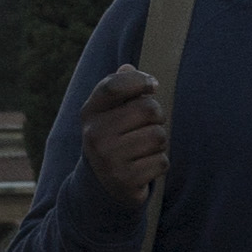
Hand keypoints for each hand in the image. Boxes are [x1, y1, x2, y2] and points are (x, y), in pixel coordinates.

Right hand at [80, 64, 169, 201]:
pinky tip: (143, 167)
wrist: (102, 184)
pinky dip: (159, 164)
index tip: (153, 86)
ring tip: (144, 148)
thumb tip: (128, 67)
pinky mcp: (124, 179)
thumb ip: (121, 88)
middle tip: (147, 126)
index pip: (115, 85)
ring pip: (158, 136)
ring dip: (159, 143)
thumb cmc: (114, 137)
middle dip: (157, 117)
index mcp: (89, 112)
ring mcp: (108, 158)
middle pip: (148, 109)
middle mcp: (94, 134)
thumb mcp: (111, 111)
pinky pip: (161, 161)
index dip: (140, 80)